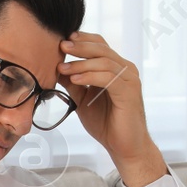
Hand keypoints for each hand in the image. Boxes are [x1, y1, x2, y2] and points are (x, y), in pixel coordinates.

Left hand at [56, 31, 166, 186]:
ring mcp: (129, 79)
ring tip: (62, 68)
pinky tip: (75, 79)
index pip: (100, 45)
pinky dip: (90, 76)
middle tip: (61, 45)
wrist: (123, 146)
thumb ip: (73, 83)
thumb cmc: (106, 123)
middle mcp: (125, 69)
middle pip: (102, 48)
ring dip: (81, 64)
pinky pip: (108, 78)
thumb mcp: (83, 99)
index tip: (63, 40)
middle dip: (80, 46)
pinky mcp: (129, 91)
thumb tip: (56, 68)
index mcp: (115, 68)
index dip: (83, 39)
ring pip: (104, 62)